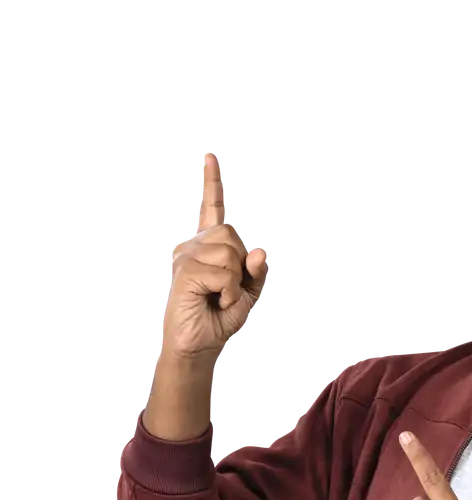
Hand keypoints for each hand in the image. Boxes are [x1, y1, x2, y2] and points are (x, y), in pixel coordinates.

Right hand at [161, 151, 268, 358]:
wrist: (199, 345)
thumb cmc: (219, 318)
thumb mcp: (247, 293)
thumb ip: (256, 271)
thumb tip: (258, 250)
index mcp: (209, 245)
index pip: (212, 207)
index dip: (212, 181)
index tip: (210, 154)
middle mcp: (194, 244)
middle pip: (233, 235)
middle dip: (240, 267)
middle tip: (226, 290)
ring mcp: (186, 256)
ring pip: (230, 254)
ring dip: (235, 283)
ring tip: (218, 297)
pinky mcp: (186, 272)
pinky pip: (224, 273)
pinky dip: (228, 292)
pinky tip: (214, 301)